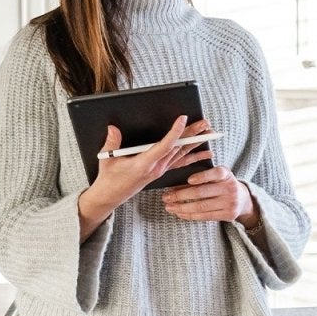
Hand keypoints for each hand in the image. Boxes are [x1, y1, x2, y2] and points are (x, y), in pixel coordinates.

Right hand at [88, 116, 213, 210]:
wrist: (112, 196)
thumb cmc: (109, 179)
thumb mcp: (107, 160)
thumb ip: (111, 143)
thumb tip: (113, 128)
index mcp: (144, 164)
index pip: (164, 146)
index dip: (175, 133)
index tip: (182, 119)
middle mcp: (156, 168)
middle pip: (177, 148)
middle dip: (192, 134)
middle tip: (205, 124)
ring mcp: (160, 170)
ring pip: (181, 154)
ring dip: (195, 143)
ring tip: (209, 133)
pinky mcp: (160, 171)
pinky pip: (180, 162)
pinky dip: (193, 156)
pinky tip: (204, 153)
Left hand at [162, 160, 258, 227]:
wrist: (243, 199)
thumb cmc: (223, 184)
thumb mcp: (218, 176)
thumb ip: (202, 176)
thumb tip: (175, 183)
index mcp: (226, 174)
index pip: (215, 173)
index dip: (202, 177)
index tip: (189, 180)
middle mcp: (229, 188)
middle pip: (202, 193)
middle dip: (181, 195)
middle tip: (166, 196)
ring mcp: (229, 203)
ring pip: (201, 206)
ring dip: (182, 207)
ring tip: (169, 207)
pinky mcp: (227, 215)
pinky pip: (205, 216)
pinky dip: (190, 215)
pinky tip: (179, 213)